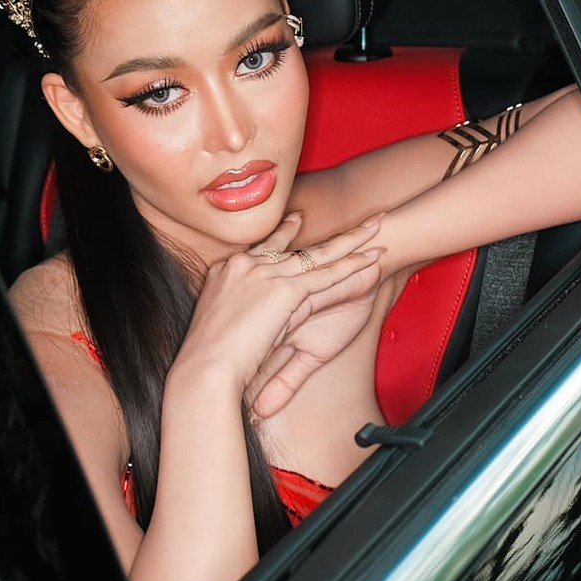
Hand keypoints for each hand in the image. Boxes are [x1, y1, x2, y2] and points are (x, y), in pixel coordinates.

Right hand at [171, 212, 384, 400]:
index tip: (296, 220)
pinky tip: (372, 257)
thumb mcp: (219, 326)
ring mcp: (265, 273)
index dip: (283, 234)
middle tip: (336, 211)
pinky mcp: (284, 289)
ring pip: (318, 252)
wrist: (204, 369)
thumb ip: (237, 311)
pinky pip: (327, 274)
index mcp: (225, 270)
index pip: (262, 248)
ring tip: (376, 225)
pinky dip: (353, 266)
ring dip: (351, 240)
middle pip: (290, 240)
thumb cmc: (207, 360)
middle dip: (320, 225)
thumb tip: (246, 319)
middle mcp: (245, 264)